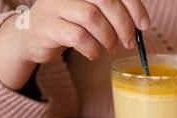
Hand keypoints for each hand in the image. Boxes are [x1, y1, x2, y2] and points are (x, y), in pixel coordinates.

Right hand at [0, 0, 149, 89]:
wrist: (32, 35)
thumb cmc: (70, 23)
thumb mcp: (91, 11)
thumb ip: (113, 12)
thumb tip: (142, 24)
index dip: (134, 6)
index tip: (144, 26)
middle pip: (105, 0)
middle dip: (123, 25)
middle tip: (128, 42)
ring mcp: (55, 5)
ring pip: (92, 17)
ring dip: (107, 38)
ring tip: (109, 47)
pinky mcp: (47, 26)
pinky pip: (78, 37)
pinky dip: (92, 49)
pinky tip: (94, 53)